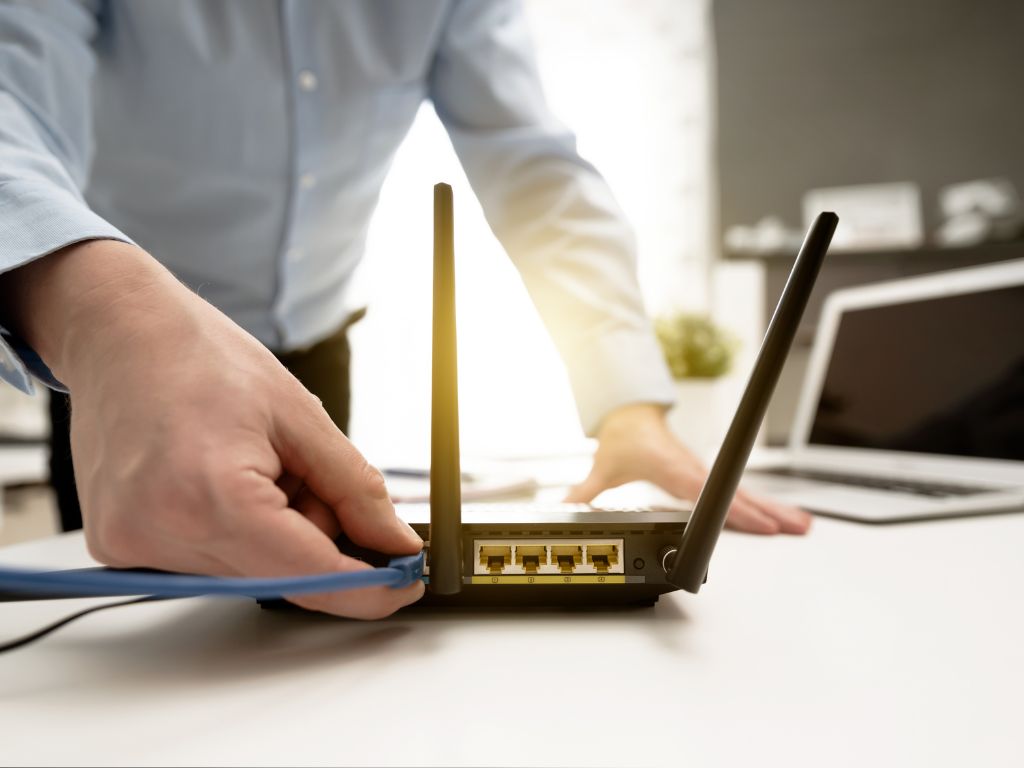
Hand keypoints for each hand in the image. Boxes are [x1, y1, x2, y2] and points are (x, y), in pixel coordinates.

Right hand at [1, 241, 423, 617]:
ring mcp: (132, 545)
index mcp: (212, 496)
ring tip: (255, 463)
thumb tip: (396, 545)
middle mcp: (161, 534)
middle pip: (281, 576)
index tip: (407, 582)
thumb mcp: (301, 416)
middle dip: (318, 537)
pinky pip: (210, 561)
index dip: (369, 588)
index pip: (310, 576)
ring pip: (250, 572)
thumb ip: (356, 491)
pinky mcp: (119, 546)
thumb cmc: (202, 357)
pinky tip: (224, 479)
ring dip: (277, 532)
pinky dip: (240, 530)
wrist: (121, 334)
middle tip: (307, 472)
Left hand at [564, 403, 810, 534]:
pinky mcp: (709, 474)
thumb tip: (564, 508)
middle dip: (767, 511)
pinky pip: (740, 490)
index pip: (707, 491)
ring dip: (775, 508)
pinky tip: (784, 517)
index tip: (755, 522)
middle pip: (736, 493)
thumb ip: (585, 491)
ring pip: (745, 491)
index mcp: (673, 468)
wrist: (632, 412)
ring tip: (803, 525)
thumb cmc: (623, 438)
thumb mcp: (603, 467)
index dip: (731, 508)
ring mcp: (705, 471)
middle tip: (796, 529)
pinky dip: (764, 503)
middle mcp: (695, 469)